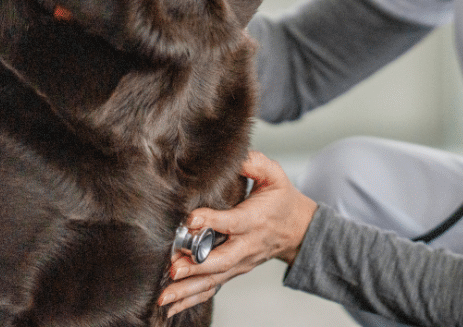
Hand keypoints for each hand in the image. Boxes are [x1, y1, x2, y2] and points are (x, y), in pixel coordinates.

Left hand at [157, 150, 317, 317]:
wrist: (298, 230)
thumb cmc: (282, 200)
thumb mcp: (275, 175)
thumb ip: (255, 163)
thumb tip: (235, 154)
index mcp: (255, 219)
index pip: (232, 222)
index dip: (212, 221)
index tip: (191, 220)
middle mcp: (247, 246)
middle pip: (221, 260)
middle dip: (196, 266)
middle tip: (173, 268)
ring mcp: (240, 263)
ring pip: (213, 280)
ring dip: (187, 290)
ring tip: (164, 296)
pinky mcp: (233, 272)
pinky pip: (211, 289)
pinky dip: (190, 301)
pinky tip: (171, 308)